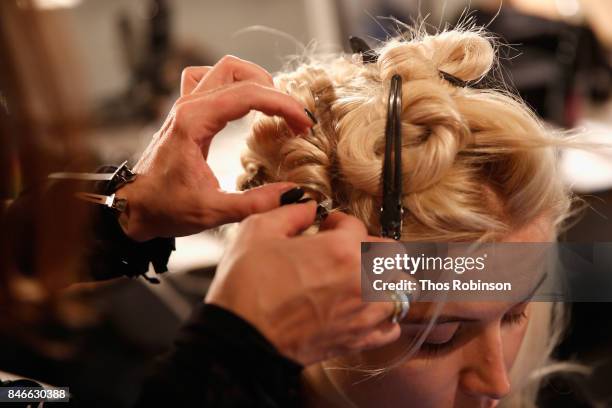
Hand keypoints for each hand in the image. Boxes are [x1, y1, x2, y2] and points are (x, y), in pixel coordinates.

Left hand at [116, 56, 313, 240]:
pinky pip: (211, 80)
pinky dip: (235, 84)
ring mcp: (186, 106)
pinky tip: (246, 105)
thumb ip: (255, 203)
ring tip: (275, 106)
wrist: (132, 208)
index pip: (247, 95)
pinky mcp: (187, 113)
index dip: (282, 104)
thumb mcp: (212, 211)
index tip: (304, 123)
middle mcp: (188, 107)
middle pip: (237, 71)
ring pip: (225, 69)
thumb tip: (294, 194)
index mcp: (193, 123)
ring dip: (255, 80)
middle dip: (273, 90)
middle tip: (293, 118)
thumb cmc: (164, 207)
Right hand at [205, 202, 400, 364]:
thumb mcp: (258, 230)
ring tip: (360, 279)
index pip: (356, 225)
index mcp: (340, 250)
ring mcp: (363, 313)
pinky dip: (384, 318)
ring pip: (399, 291)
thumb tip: (306, 206)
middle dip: (371, 246)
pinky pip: (391, 327)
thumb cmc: (247, 288)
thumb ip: (289, 211)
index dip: (338, 221)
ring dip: (384, 280)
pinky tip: (364, 310)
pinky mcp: (356, 340)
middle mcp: (361, 281)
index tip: (325, 227)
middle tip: (348, 249)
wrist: (241, 340)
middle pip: (393, 254)